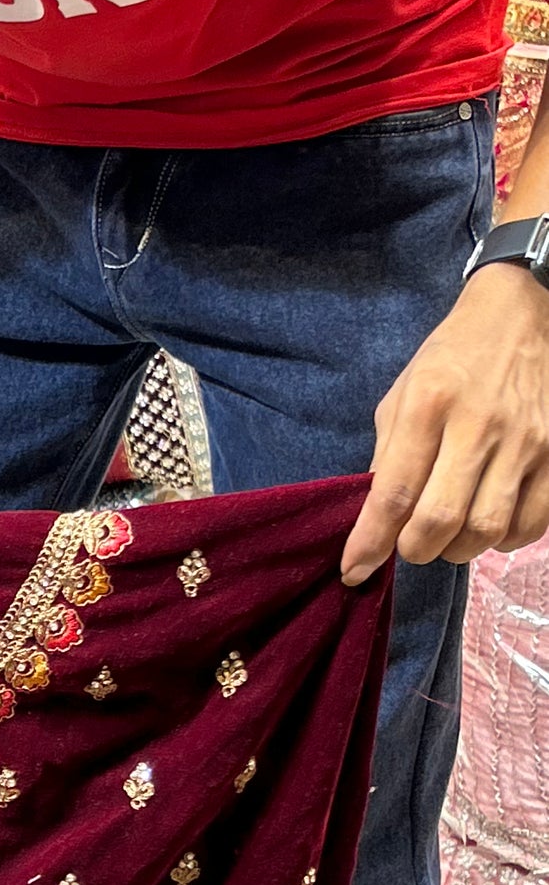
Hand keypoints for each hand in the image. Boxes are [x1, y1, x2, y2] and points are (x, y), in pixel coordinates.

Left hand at [341, 263, 548, 583]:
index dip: (370, 542)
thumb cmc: (452, 357)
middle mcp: (479, 425)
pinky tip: (488, 527)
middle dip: (415, 550)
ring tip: (448, 537)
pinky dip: (503, 541)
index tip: (354, 570)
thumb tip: (376, 517)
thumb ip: (388, 454)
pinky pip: (531, 523)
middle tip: (411, 546)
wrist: (522, 314)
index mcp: (429, 405)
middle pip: (440, 520)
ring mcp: (526, 441)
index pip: (393, 492)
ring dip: (458, 550)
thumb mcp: (403, 393)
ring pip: (487, 530)